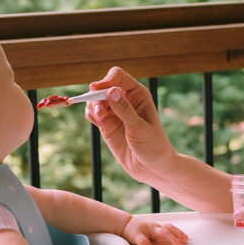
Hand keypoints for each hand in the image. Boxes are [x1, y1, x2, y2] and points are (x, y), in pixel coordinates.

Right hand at [85, 67, 175, 183]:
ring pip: (95, 99)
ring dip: (92, 105)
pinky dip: (90, 113)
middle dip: (97, 95)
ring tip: (100, 118)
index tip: (97, 90)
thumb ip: (125, 110)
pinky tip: (97, 120)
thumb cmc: (153, 145)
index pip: (118, 77)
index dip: (106, 80)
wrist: (152, 167)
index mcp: (138, 94)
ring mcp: (115, 111)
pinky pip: (93, 112)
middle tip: (99, 110)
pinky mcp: (106, 124)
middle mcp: (125, 99)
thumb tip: (111, 91)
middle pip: (103, 86)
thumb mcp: (139, 128)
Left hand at [122, 216, 188, 244]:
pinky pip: (168, 228)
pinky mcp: (156, 229)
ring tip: (185, 238)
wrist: (126, 224)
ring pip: (171, 227)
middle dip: (179, 235)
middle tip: (186, 241)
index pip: (165, 233)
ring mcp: (157, 227)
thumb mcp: (135, 237)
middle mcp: (157, 227)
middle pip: (171, 229)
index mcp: (153, 228)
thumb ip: (143, 242)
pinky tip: (178, 234)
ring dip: (179, 232)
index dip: (172, 239)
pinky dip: (175, 231)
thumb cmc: (131, 229)